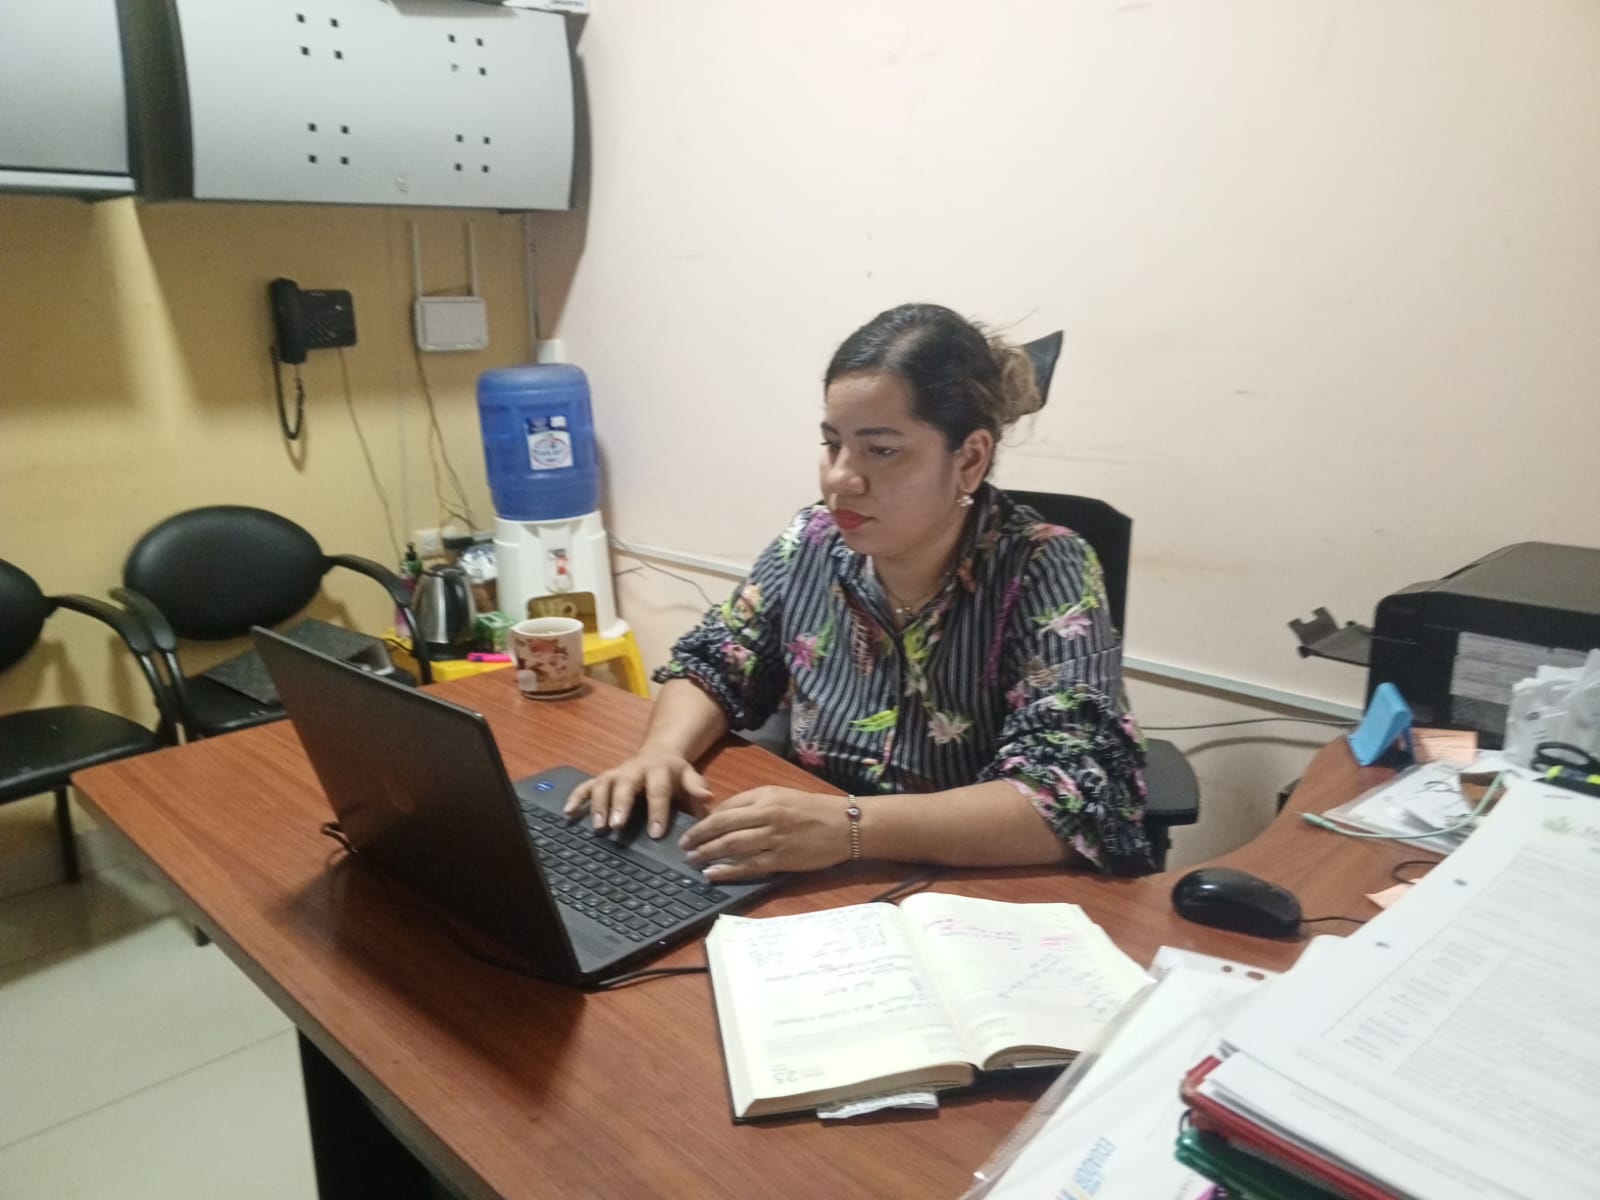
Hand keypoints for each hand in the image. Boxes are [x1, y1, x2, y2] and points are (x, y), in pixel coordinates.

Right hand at [564, 748, 712, 838]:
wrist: (659, 752)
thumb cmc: (675, 774)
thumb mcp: (690, 776)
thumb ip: (697, 788)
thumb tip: (707, 799)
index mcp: (659, 770)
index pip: (658, 790)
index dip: (657, 811)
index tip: (656, 833)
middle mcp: (634, 770)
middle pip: (625, 785)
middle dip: (620, 804)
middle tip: (618, 826)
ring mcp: (615, 773)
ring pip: (603, 785)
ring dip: (598, 805)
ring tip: (598, 827)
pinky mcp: (602, 778)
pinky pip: (586, 786)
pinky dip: (575, 798)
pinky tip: (568, 813)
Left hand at [679, 787, 851, 881]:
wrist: (845, 825)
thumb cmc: (812, 809)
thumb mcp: (781, 795)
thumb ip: (752, 802)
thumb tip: (722, 816)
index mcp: (765, 797)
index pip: (726, 808)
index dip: (704, 821)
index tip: (691, 831)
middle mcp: (767, 815)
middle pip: (723, 826)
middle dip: (698, 838)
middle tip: (683, 847)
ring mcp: (774, 839)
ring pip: (732, 846)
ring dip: (708, 854)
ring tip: (693, 860)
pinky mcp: (782, 859)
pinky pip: (749, 866)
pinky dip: (728, 870)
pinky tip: (713, 874)